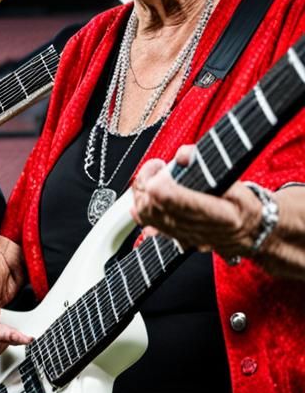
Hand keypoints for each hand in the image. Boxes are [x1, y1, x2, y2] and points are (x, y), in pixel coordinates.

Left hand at [131, 147, 259, 258]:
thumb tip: (184, 154)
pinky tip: (141, 198)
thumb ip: (209, 164)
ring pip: (149, 217)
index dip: (161, 183)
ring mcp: (185, 236)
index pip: (177, 201)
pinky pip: (150, 226)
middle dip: (148, 181)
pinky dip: (140, 210)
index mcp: (219, 214)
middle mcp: (199, 229)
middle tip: (156, 165)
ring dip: (142, 193)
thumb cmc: (244, 205)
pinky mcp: (176, 238)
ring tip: (151, 177)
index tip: (160, 166)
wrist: (251, 232)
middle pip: (155, 207)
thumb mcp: (236, 180)